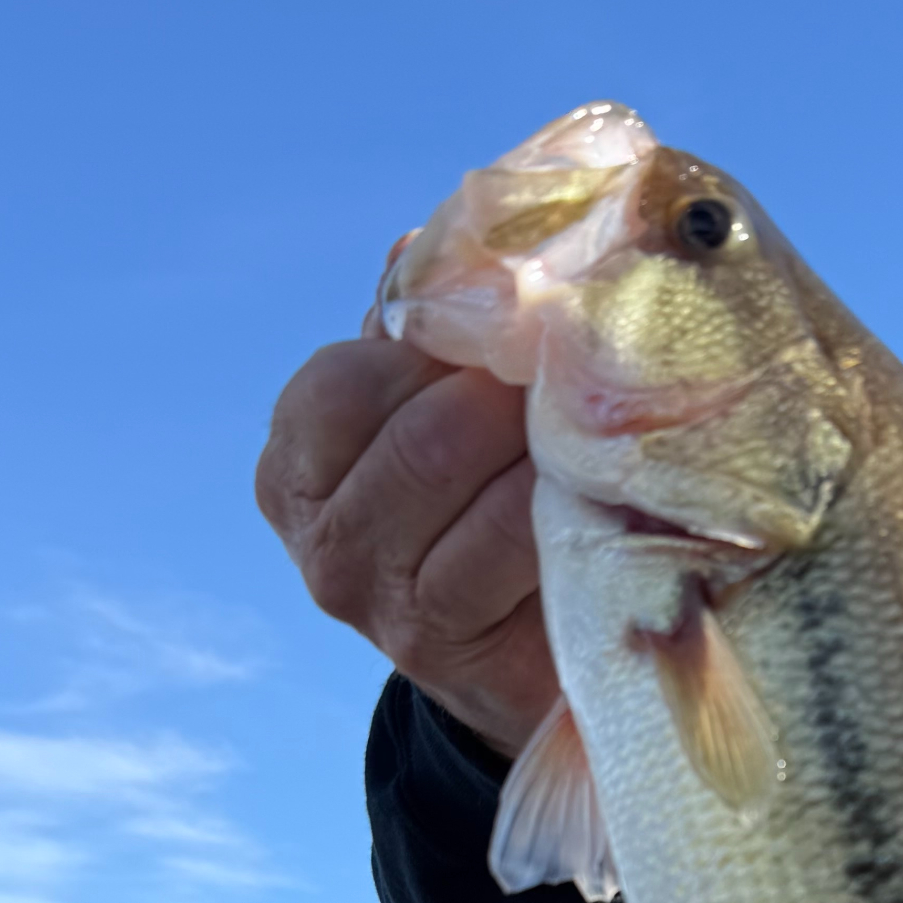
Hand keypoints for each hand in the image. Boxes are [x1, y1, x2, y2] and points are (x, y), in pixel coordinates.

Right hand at [254, 285, 557, 759]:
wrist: (531, 665)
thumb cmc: (495, 515)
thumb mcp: (451, 418)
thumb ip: (434, 338)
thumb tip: (440, 237)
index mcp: (299, 458)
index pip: (352, 374)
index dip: (450, 342)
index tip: (535, 325)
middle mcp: (319, 530)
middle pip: (411, 423)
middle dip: (508, 389)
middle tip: (588, 370)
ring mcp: (369, 594)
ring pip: (450, 468)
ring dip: (539, 438)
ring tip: (601, 421)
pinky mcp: (434, 638)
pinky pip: (503, 539)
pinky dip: (557, 499)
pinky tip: (603, 485)